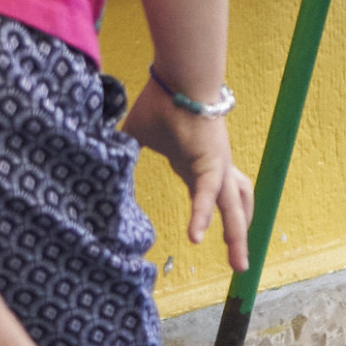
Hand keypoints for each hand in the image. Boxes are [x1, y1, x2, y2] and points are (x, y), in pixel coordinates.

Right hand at [128, 78, 254, 271]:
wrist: (176, 78)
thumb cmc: (160, 102)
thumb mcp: (139, 134)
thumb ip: (128, 150)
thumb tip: (105, 156)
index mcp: (199, 166)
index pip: (212, 198)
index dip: (214, 219)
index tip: (213, 239)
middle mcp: (215, 169)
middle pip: (235, 208)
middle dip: (238, 237)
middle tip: (240, 267)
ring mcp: (217, 166)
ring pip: (233, 207)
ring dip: (237, 235)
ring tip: (237, 263)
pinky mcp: (211, 161)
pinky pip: (208, 193)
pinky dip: (202, 215)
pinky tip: (196, 237)